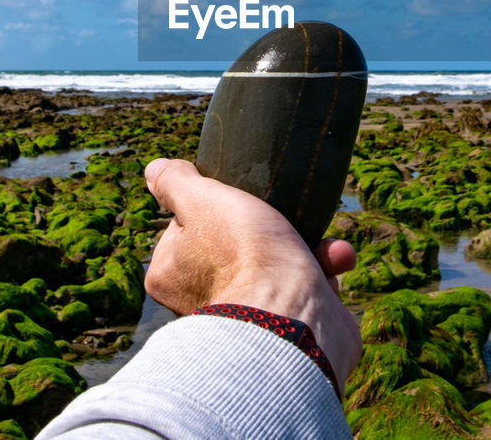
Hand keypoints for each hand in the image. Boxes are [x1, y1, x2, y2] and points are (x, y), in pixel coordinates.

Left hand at [143, 158, 362, 387]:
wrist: (292, 317)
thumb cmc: (243, 254)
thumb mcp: (202, 201)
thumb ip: (177, 183)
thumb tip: (155, 169)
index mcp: (172, 273)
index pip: (190, 226)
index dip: (216, 207)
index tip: (236, 200)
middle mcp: (205, 296)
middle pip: (240, 242)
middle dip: (272, 226)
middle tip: (282, 213)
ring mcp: (247, 311)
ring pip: (278, 262)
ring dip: (308, 244)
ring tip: (320, 241)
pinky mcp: (286, 321)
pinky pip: (304, 284)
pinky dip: (323, 269)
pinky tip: (335, 260)